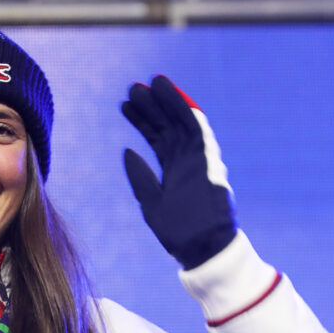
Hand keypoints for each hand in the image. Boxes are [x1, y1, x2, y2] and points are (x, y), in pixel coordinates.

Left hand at [122, 75, 236, 269]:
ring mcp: (197, 160)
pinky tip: (174, 96)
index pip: (156, 138)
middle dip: (152, 107)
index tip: (125, 105)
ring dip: (168, 103)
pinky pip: (198, 131)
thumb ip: (140, 177)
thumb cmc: (177, 232)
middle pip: (167, 126)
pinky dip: (187, 112)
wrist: (200, 248)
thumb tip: (127, 151)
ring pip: (181, 123)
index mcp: (173, 170)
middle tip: (133, 88)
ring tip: (150, 84)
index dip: (142, 121)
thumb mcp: (150, 203)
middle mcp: (186, 161)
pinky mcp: (208, 162)